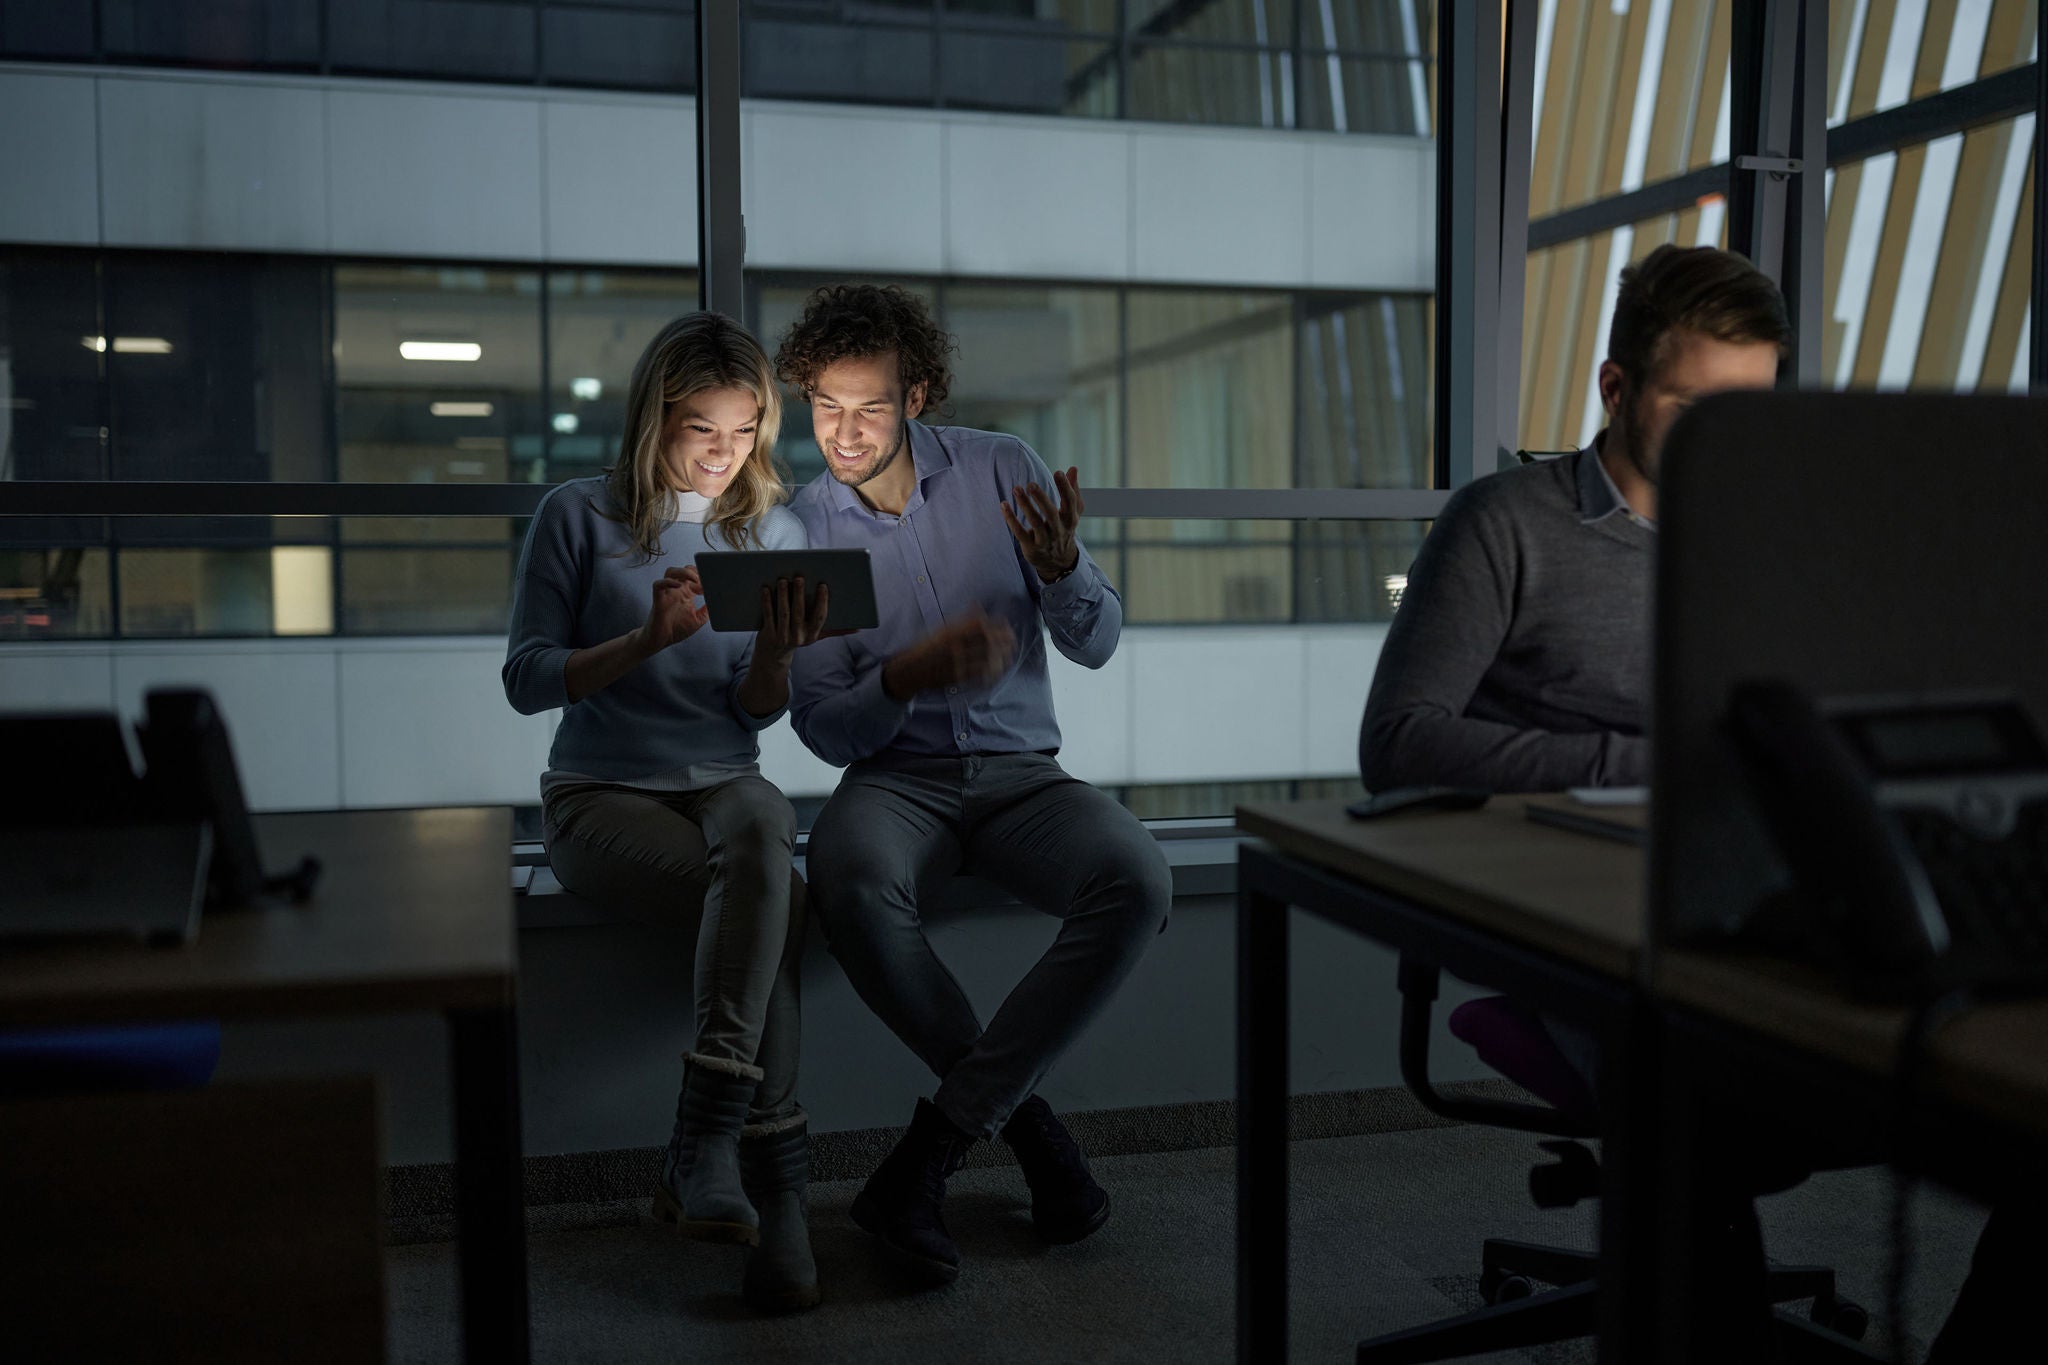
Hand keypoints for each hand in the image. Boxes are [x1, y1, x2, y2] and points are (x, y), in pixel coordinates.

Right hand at [639, 565, 708, 654]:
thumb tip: (718, 603)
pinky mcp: (658, 600)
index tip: (711, 584)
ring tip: (695, 580)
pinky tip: (679, 585)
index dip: (703, 576)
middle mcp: (676, 590)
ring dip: (683, 572)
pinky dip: (668, 581)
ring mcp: (667, 594)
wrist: (660, 641)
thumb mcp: (698, 620)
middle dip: (694, 570)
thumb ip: (707, 611)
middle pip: (683, 569)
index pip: (693, 575)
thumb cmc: (676, 630)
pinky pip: (658, 584)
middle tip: (704, 579)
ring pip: (671, 572)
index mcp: (685, 593)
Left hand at [752, 575, 850, 665]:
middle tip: (799, 577)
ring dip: (783, 595)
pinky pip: (768, 615)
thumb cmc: (798, 638)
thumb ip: (836, 630)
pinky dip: (767, 601)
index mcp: (813, 635)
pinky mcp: (768, 634)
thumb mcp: (817, 636)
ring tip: (783, 579)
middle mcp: (799, 637)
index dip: (821, 601)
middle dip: (799, 594)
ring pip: (783, 613)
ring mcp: (783, 637)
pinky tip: (766, 588)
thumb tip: (858, 629)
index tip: (822, 585)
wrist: (773, 656)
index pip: (820, 617)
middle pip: (799, 612)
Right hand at [884, 612, 1016, 698]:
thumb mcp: (942, 629)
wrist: (911, 670)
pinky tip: (998, 671)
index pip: (979, 625)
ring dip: (1000, 657)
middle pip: (985, 642)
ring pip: (985, 660)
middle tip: (1013, 640)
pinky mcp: (957, 678)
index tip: (1006, 624)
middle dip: (1003, 641)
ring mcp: (956, 663)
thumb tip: (978, 605)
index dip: (996, 624)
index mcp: (951, 633)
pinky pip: (978, 675)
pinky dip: (991, 673)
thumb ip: (962, 619)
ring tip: (1010, 655)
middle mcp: (954, 647)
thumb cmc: (927, 647)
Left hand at [1002, 466, 1084, 582]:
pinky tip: (1004, 505)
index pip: (1070, 502)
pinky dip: (1011, 519)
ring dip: (1025, 505)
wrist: (1058, 561)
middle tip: (1031, 484)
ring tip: (1016, 489)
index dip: (1065, 488)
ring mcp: (1044, 540)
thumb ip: (1073, 490)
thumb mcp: (1072, 513)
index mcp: (1070, 519)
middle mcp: (1058, 530)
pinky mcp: (1031, 547)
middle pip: (1051, 513)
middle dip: (1041, 499)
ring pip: (1034, 522)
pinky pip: (1019, 532)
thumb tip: (1073, 468)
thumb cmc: (1063, 529)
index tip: (1058, 472)